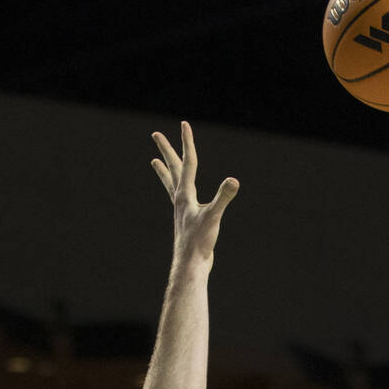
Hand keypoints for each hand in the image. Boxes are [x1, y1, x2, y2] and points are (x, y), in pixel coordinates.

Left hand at [152, 121, 238, 267]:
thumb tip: (233, 180)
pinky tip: (179, 192)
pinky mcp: (186, 219)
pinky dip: (177, 189)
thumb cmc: (199, 242)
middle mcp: (180, 199)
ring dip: (165, 170)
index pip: (187, 163)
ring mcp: (182, 209)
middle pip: (172, 168)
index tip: (184, 124)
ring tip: (155, 161)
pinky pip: (179, 197)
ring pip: (171, 183)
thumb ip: (223, 197)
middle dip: (166, 150)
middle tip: (155, 134)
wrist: (191, 265)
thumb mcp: (213, 217)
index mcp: (184, 195)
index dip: (187, 142)